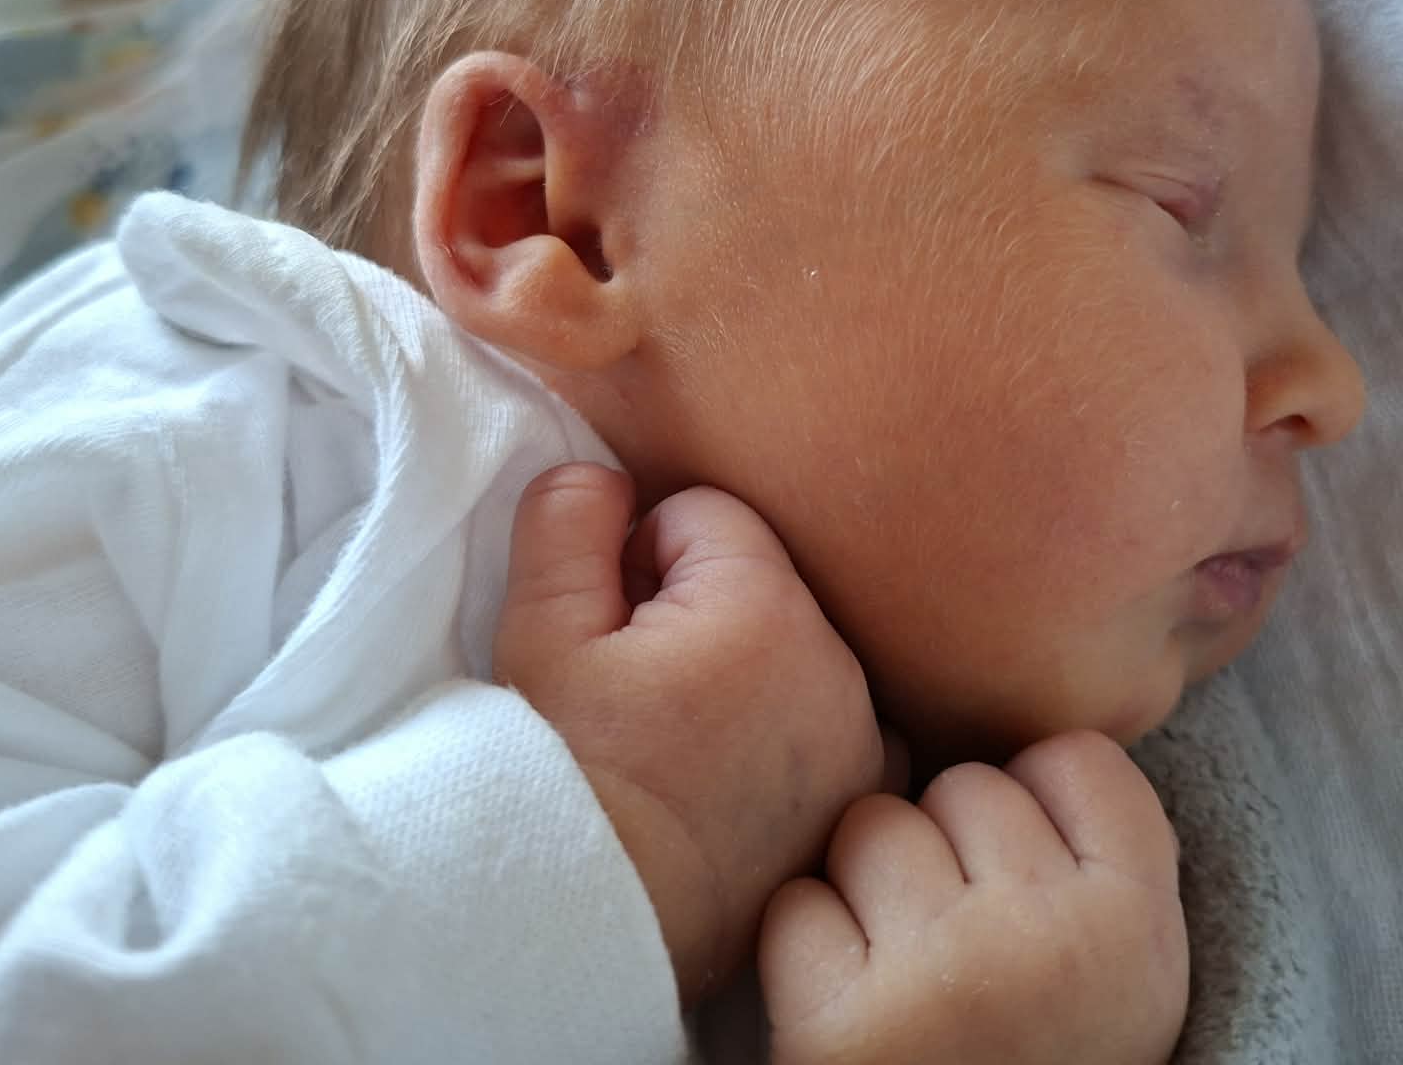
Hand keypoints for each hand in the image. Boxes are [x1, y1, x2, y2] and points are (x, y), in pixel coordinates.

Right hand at [495, 464, 889, 1002]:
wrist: (592, 926)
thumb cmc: (561, 774)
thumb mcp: (538, 629)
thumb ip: (569, 518)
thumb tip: (608, 476)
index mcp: (767, 609)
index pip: (705, 517)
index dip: (639, 559)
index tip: (610, 628)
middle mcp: (841, 670)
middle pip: (763, 584)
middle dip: (701, 612)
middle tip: (638, 690)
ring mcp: (864, 745)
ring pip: (801, 653)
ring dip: (753, 673)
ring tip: (681, 741)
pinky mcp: (861, 805)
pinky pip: (838, 729)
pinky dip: (795, 737)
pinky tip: (730, 782)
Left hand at [760, 731, 1187, 1064]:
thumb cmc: (1047, 1060)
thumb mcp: (1126, 967)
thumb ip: (1098, 851)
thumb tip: (1022, 731)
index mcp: (1140, 929)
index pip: (1074, 758)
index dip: (1039, 805)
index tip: (1035, 877)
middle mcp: (1051, 943)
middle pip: (966, 787)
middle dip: (950, 847)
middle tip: (966, 946)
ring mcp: (944, 979)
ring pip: (874, 825)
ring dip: (869, 886)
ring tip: (906, 972)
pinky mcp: (841, 1025)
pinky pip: (797, 904)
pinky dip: (805, 950)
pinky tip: (848, 1006)